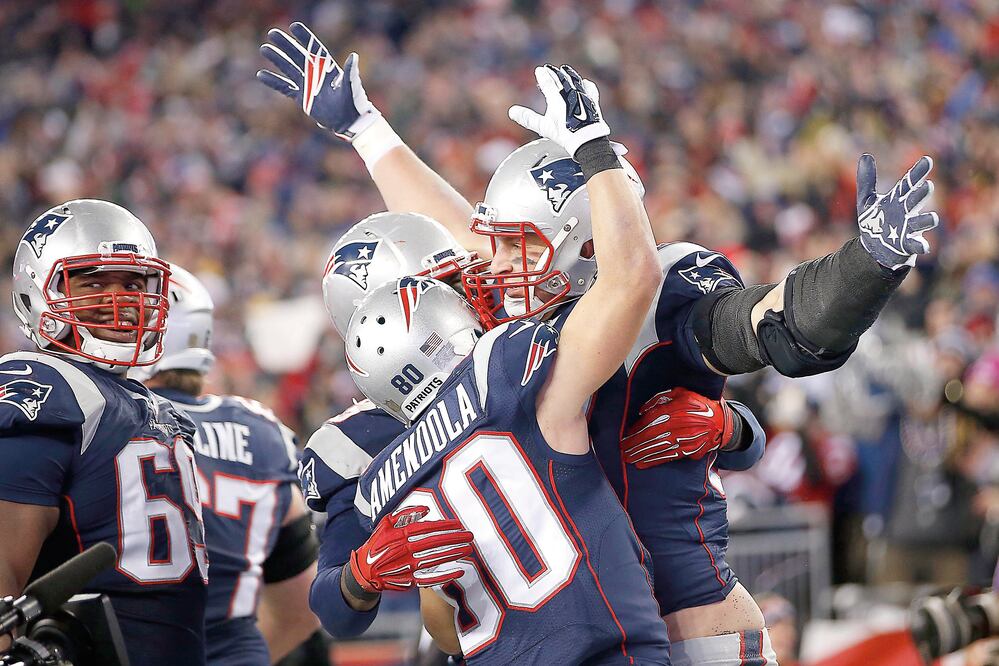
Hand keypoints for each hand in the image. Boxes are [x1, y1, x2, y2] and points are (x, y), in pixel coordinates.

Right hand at [257, 22, 379, 139]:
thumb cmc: (353, 102)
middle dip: (285, 44)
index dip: (304, 37)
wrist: (348, 121)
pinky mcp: (301, 97)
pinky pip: (284, 87)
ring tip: (264, 48)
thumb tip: (353, 56)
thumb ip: (350, 72)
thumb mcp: (351, 86)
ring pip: (288, 68)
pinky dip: (273, 81)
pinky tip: (261, 74)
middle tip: (272, 33)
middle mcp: (315, 73)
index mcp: (327, 67)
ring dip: (276, 59)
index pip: (314, 49)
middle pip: (297, 55)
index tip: (293, 26)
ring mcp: (307, 85)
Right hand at [349, 505, 473, 591]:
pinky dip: (444, 576)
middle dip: (454, 539)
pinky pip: (430, 579)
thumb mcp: (385, 523)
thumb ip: (405, 514)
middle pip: (434, 543)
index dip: (444, 526)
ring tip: (467, 549)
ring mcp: (407, 566)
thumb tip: (426, 510)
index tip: (458, 524)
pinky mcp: (409, 581)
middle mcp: (404, 550)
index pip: (426, 529)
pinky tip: (458, 571)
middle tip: (470, 536)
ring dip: (452, 554)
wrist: (363, 571)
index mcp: (399, 535)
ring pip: (434, 559)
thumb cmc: (376, 544)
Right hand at [508, 64, 609, 156]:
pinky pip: (589, 88)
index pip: (548, 83)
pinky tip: (584, 82)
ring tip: (565, 70)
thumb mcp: (543, 127)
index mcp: (557, 98)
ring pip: (574, 80)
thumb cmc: (565, 134)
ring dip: (568, 74)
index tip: (539, 70)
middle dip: (554, 73)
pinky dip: (584, 83)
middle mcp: (570, 94)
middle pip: (561, 79)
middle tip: (548, 69)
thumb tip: (512, 111)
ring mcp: (582, 95)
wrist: (586, 139)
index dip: (543, 75)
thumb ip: (528, 118)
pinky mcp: (593, 100)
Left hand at [621, 388, 735, 468]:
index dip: (638, 428)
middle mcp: (680, 425)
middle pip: (653, 436)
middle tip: (622, 450)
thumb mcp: (681, 394)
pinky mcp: (689, 451)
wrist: (722, 423)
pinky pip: (669, 457)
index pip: (652, 420)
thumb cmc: (698, 405)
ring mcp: (685, 439)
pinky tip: (643, 463)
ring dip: (642, 454)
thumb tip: (642, 411)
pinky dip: (655, 461)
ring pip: (659, 448)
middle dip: (636, 444)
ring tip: (628, 458)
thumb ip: (660, 399)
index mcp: (677, 409)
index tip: (626, 435)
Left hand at [856, 153, 939, 270]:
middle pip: (916, 200)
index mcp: (897, 199)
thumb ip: (866, 180)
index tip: (927, 160)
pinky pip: (916, 244)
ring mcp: (909, 228)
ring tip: (932, 218)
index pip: (909, 183)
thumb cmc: (874, 222)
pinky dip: (920, 245)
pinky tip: (923, 246)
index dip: (918, 172)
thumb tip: (865, 156)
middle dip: (922, 194)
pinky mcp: (907, 245)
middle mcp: (906, 212)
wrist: (873, 248)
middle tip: (928, 186)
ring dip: (927, 220)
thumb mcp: (866, 200)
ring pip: (922, 222)